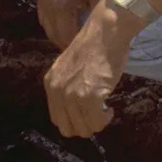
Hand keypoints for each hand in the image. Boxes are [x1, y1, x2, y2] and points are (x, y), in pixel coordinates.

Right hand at [36, 0, 110, 49]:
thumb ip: (96, 15)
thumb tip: (101, 33)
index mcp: (59, 5)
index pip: (65, 38)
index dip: (76, 46)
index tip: (88, 50)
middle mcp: (45, 1)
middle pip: (52, 34)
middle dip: (66, 42)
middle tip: (82, 45)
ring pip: (45, 23)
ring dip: (58, 31)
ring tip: (76, 33)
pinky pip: (44, 11)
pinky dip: (54, 19)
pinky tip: (69, 16)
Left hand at [43, 2, 139, 138]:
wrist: (105, 33)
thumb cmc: (94, 46)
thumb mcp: (69, 68)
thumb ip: (67, 87)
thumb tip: (75, 111)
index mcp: (51, 84)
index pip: (57, 119)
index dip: (74, 121)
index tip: (86, 114)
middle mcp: (58, 91)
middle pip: (69, 128)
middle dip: (85, 126)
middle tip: (97, 114)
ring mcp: (72, 95)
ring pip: (84, 128)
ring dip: (97, 123)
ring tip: (105, 109)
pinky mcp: (89, 97)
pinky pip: (97, 122)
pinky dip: (105, 119)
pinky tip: (110, 108)